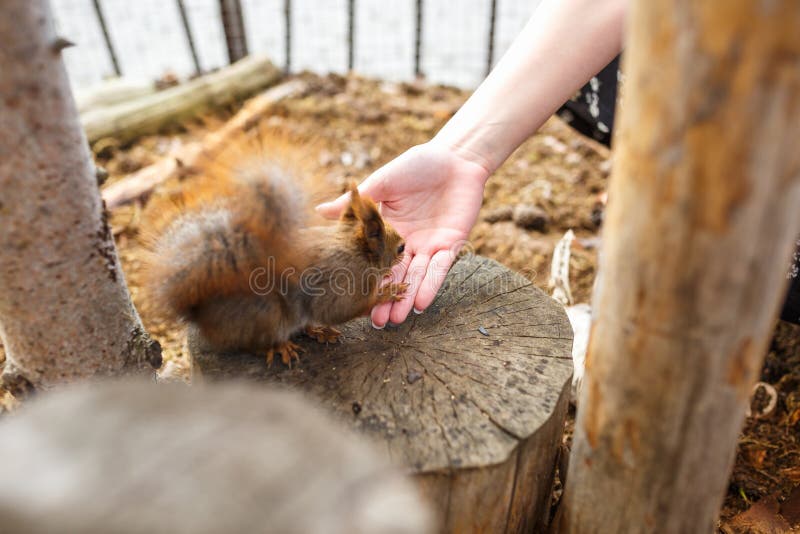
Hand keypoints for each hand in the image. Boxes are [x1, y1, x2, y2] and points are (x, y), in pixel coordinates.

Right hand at [316, 141, 488, 326]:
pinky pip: (440, 269)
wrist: (456, 157)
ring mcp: (430, 246)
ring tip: (395, 319)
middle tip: (375, 321)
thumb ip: (356, 202)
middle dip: (386, 298)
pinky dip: (431, 285)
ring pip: (416, 277)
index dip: (365, 279)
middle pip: (394, 275)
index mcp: (388, 231)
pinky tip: (422, 303)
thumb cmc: (417, 165)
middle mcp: (407, 243)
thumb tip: (318, 210)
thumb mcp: (382, 182)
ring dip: (407, 298)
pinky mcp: (451, 245)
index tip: (351, 300)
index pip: (374, 260)